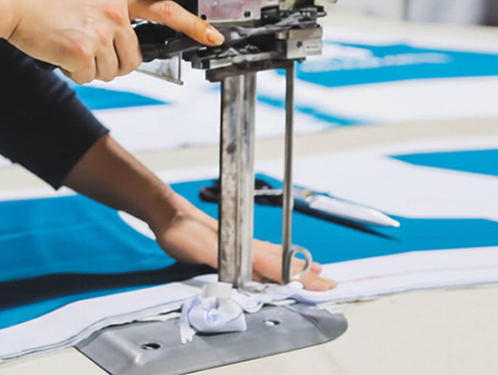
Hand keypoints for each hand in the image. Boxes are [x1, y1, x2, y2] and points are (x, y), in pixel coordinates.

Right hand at [2, 0, 221, 83]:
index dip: (193, 25)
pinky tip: (62, 53)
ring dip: (94, 67)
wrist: (14, 0)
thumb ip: (115, 10)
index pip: (166, 10)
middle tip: (88, 46)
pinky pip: (91, 77)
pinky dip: (76, 73)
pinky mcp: (83, 50)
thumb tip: (129, 40)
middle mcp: (115, 11)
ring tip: (71, 44)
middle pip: (135, 57)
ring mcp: (100, 31)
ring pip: (114, 71)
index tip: (213, 36)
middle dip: (115, 61)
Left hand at [153, 192, 336, 290]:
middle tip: (329, 281)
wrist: (168, 213)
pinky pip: (263, 256)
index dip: (303, 277)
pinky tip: (275, 263)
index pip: (280, 266)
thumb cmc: (182, 232)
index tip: (323, 284)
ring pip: (275, 257)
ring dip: (296, 267)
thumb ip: (224, 260)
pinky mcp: (232, 244)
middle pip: (284, 261)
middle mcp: (247, 245)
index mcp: (245, 249)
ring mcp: (241, 244)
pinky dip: (278, 262)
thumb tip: (245, 273)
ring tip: (313, 270)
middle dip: (308, 273)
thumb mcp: (200, 249)